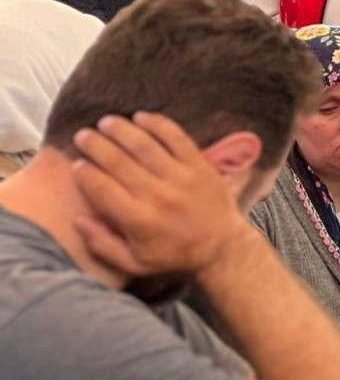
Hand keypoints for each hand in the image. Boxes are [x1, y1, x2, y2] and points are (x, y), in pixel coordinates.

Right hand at [69, 113, 254, 277]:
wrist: (223, 247)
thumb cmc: (174, 255)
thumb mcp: (135, 262)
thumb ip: (102, 244)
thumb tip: (76, 219)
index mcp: (139, 219)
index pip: (102, 188)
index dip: (84, 173)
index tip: (76, 164)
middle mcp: (158, 196)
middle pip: (118, 162)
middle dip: (96, 145)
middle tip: (83, 135)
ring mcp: (182, 178)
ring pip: (145, 146)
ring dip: (122, 129)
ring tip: (106, 121)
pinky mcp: (201, 166)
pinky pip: (177, 138)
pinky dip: (158, 124)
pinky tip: (141, 116)